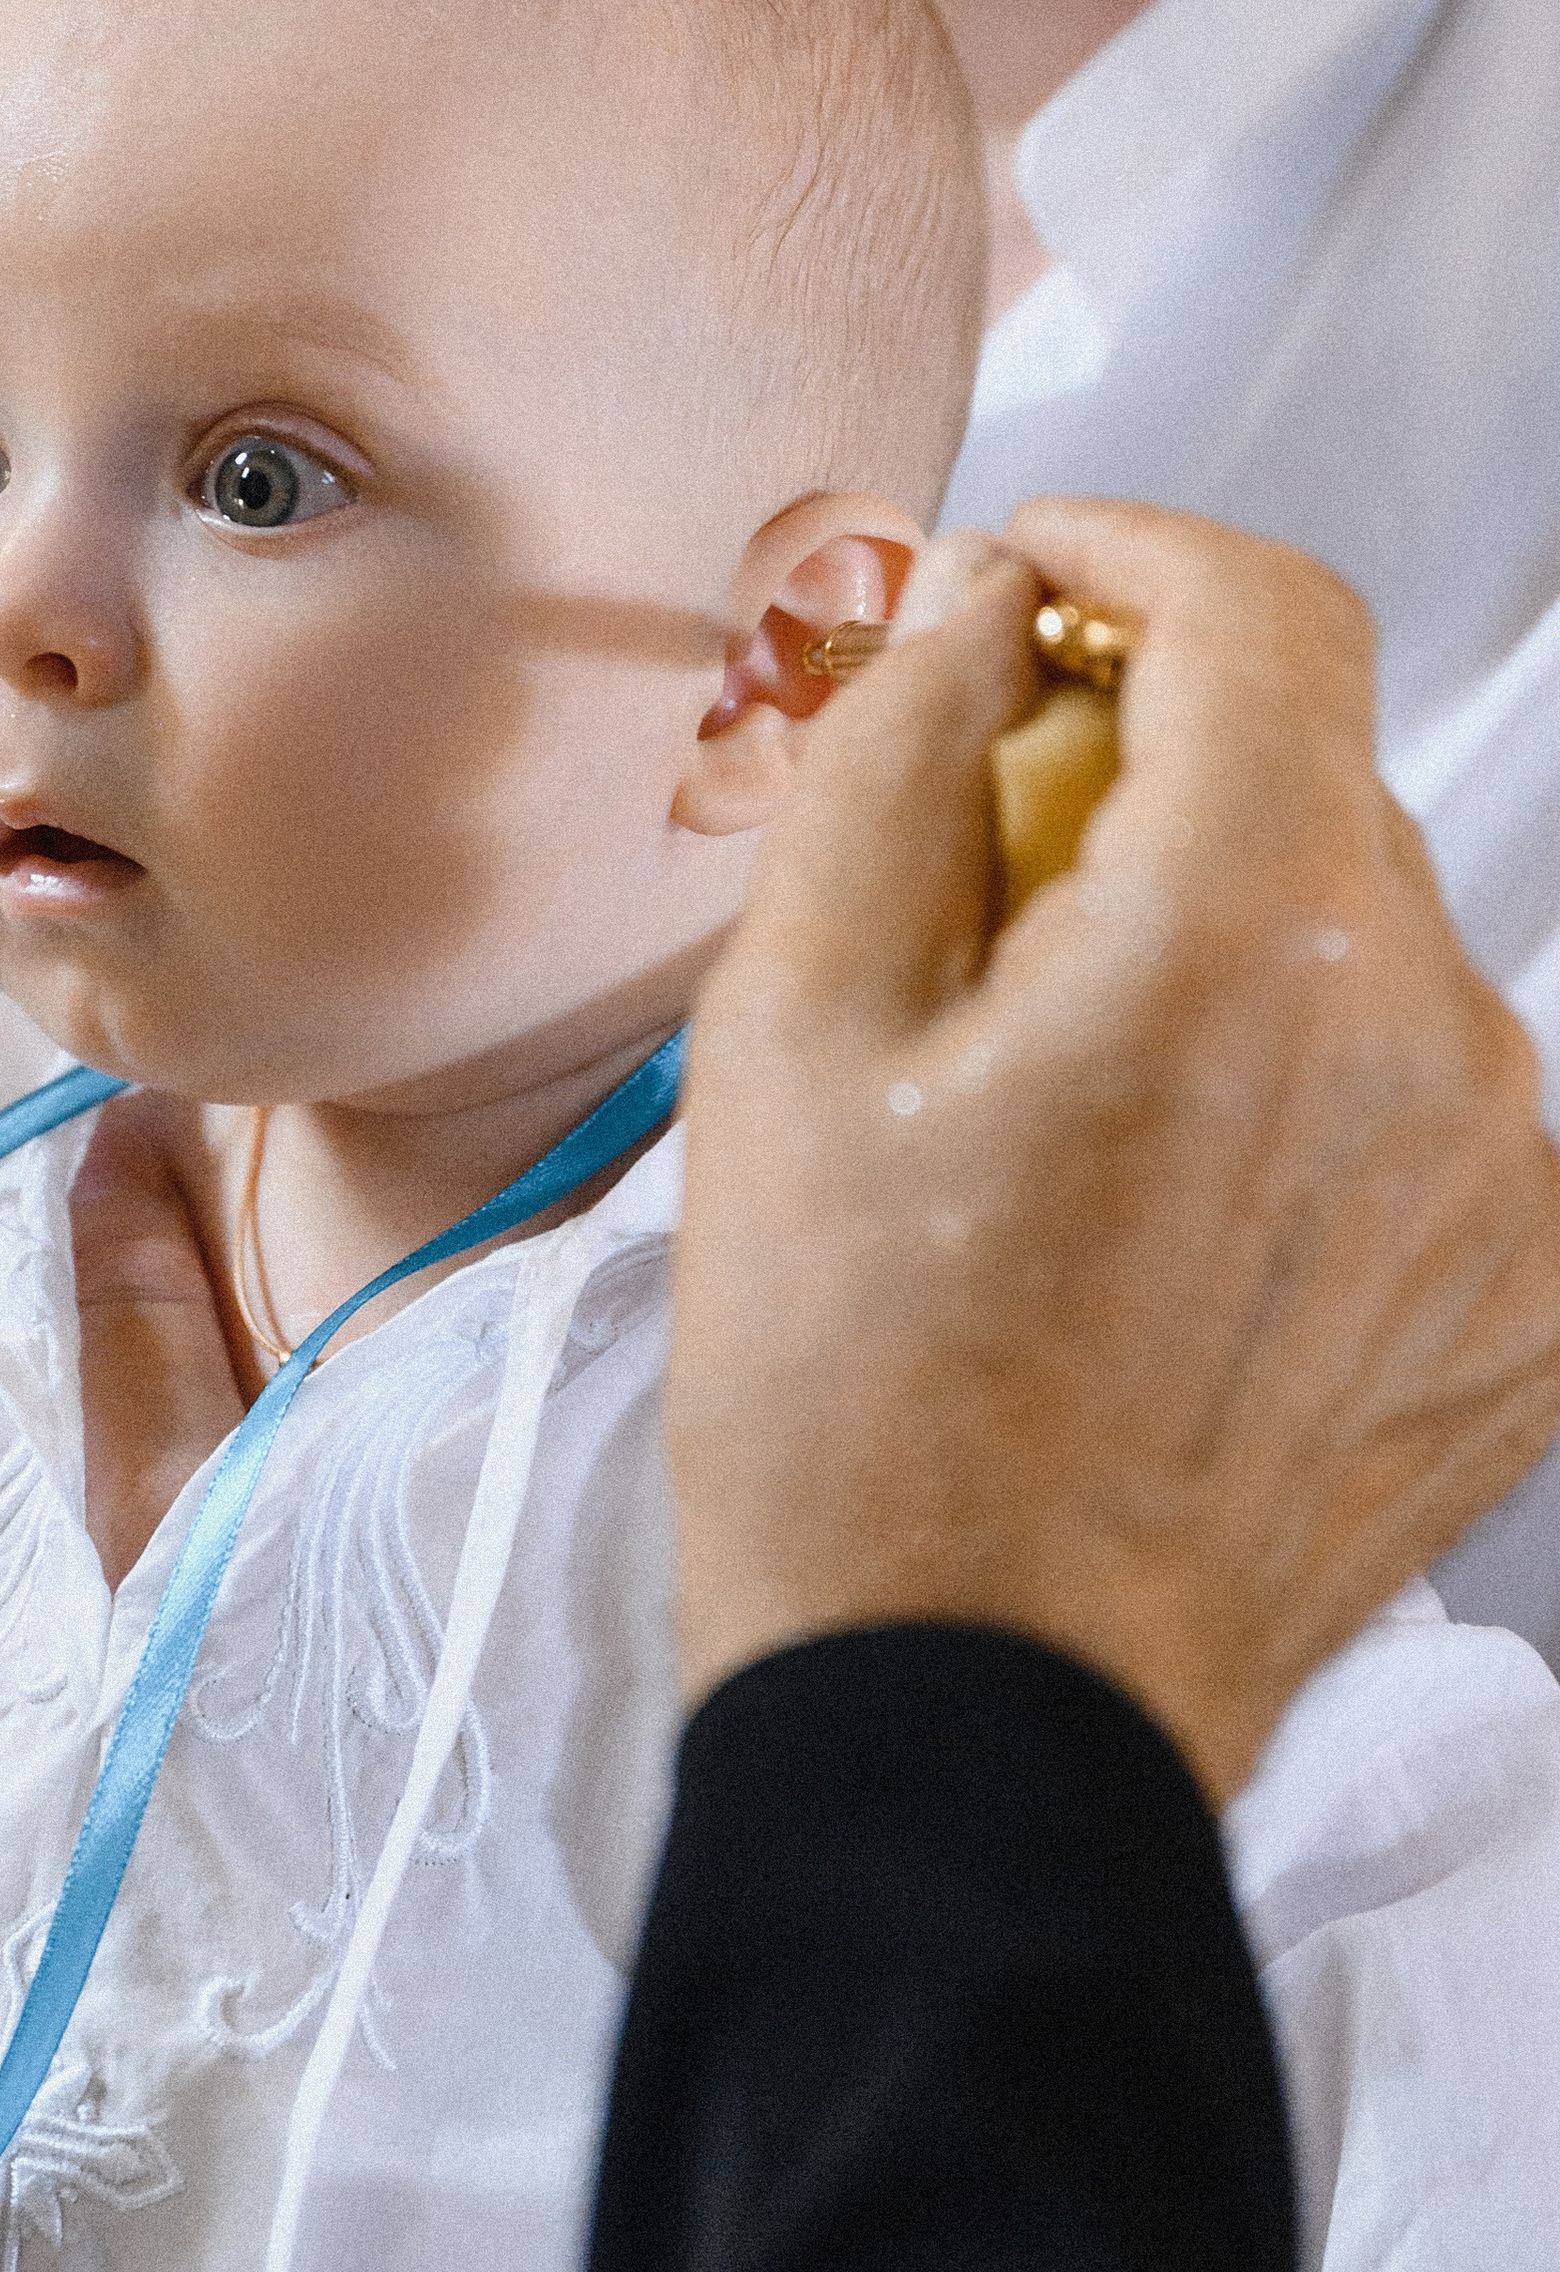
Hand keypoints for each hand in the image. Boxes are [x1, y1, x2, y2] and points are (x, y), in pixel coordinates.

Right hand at [672, 500, 1559, 1798]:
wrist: (975, 1716)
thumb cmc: (849, 1400)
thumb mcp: (786, 1033)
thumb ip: (895, 759)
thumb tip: (982, 609)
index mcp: (1244, 940)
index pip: (1265, 613)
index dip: (1136, 556)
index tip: (1039, 589)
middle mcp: (1431, 1036)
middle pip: (1308, 784)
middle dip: (1146, 778)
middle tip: (974, 891)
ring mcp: (1505, 1185)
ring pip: (1362, 948)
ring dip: (1221, 949)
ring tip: (1054, 1110)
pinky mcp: (1524, 1302)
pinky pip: (1419, 1103)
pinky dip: (1298, 1094)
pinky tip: (1154, 1217)